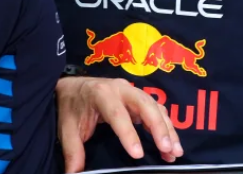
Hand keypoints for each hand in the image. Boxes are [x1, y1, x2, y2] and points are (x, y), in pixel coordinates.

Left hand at [56, 76, 181, 171]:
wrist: (72, 87)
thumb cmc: (72, 107)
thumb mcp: (67, 129)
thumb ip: (73, 152)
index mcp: (101, 94)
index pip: (117, 115)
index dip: (129, 135)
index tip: (137, 155)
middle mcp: (120, 89)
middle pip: (145, 105)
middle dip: (158, 127)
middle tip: (167, 149)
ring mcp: (132, 91)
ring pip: (155, 106)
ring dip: (167, 128)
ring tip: (175, 151)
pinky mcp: (139, 97)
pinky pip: (157, 109)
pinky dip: (166, 125)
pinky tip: (171, 142)